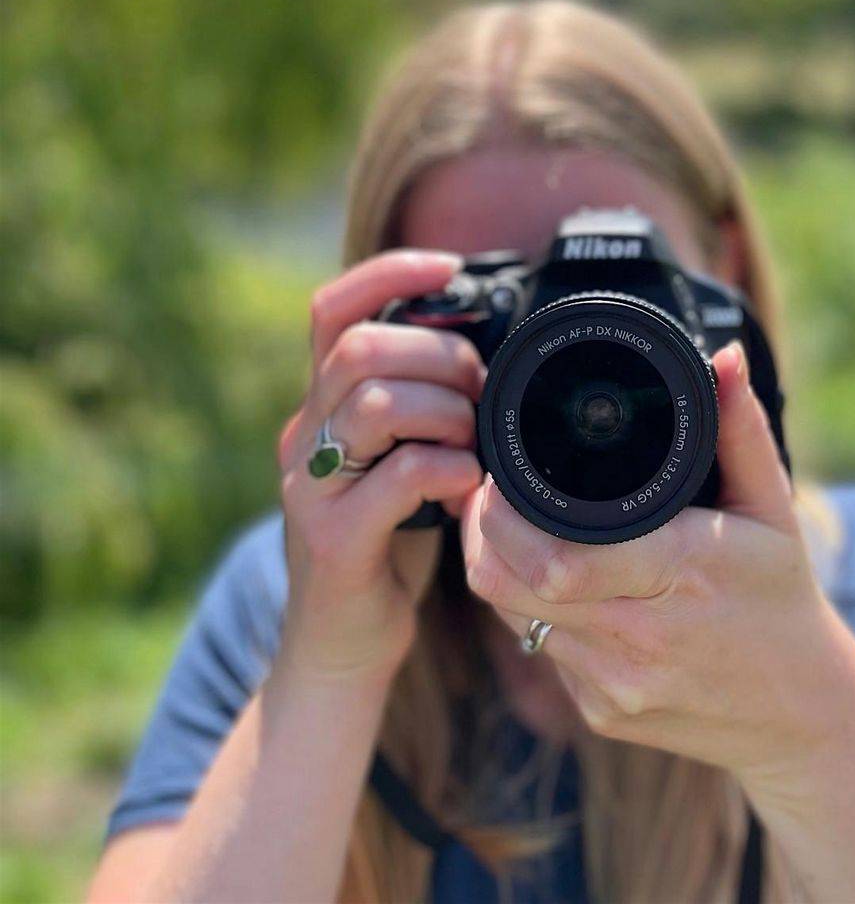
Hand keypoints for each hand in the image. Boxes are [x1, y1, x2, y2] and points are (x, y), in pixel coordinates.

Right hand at [274, 250, 484, 688]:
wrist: (340, 649)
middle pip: (357, 348)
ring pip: (376, 402)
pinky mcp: (335, 541)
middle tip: (478, 388)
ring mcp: (310, 489)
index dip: (388, 274)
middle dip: (437, 353)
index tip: (449, 267)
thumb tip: (487, 345)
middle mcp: (304, 436)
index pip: (331, 308)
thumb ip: (418, 403)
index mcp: (321, 405)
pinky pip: (399, 477)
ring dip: (447, 410)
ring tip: (474, 439)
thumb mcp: (397, 455)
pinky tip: (466, 487)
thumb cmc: (387, 541)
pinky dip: (448, 468)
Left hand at [461, 341, 829, 779]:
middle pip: (511, 585)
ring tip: (511, 523)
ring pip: (512, 617)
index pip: (559, 558)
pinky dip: (533, 610)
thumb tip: (724, 358)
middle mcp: (640, 639)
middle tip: (487, 489)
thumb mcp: (772, 506)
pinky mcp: (600, 714)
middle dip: (482, 531)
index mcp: (682, 575)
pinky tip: (555, 581)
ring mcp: (615, 685)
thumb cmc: (781, 596)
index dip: (505, 516)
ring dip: (499, 566)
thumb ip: (739, 429)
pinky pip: (540, 649)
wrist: (801, 714)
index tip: (497, 474)